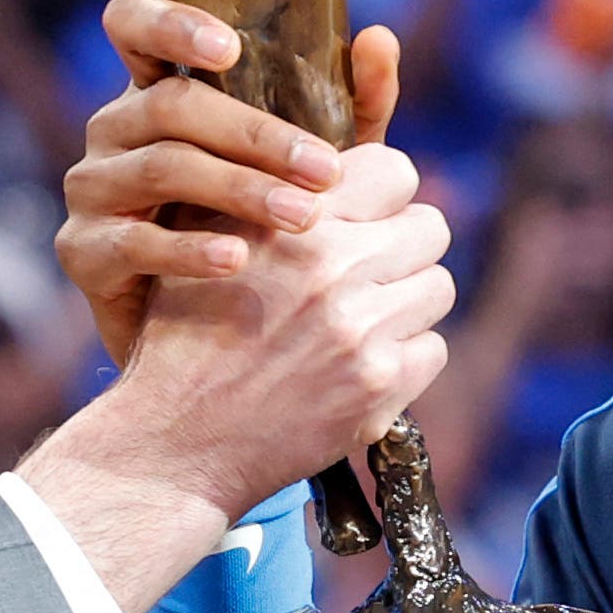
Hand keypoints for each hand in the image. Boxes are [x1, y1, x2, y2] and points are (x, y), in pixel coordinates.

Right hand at [33, 138, 451, 546]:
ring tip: (360, 321)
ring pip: (437, 287)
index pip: (395, 172)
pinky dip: (403, 359)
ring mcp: (363, 331)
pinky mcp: (381, 388)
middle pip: (429, 228)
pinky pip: (432, 349)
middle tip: (365, 274)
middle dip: (400, 247)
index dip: (379, 196)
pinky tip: (358, 367)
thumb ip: (270, 197)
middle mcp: (333, 268)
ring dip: (404, 302)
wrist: (176, 442)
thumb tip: (335, 171)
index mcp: (293, 221)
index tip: (360, 221)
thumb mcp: (203, 242)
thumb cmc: (183, 339)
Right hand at [64, 0, 399, 364]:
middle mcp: (115, 129)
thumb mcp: (306, 169)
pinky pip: (133, 242)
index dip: (172, 24)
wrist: (202, 346)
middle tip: (325, 172)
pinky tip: (238, 262)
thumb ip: (345, 108)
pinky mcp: (82, 251)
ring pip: (160, 167)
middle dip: (255, 134)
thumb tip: (379, 38)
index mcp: (159, 92)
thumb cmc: (258, 235)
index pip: (135, 25)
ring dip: (239, 189)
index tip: (231, 48)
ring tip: (304, 220)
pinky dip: (190, 250)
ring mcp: (92, 188)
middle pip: (170, 104)